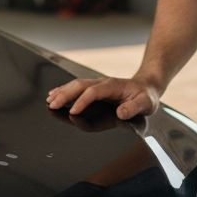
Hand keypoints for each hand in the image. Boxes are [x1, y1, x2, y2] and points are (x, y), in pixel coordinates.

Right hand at [46, 76, 160, 119]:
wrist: (147, 86)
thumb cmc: (146, 96)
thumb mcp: (146, 103)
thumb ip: (134, 108)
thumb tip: (121, 112)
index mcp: (113, 86)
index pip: (94, 92)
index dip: (82, 101)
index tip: (73, 112)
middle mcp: (103, 83)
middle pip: (80, 85)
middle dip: (65, 94)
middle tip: (52, 104)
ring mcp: (98, 84)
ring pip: (76, 85)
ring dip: (62, 91)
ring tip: (49, 100)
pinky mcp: (95, 88)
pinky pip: (77, 87)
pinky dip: (65, 90)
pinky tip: (54, 94)